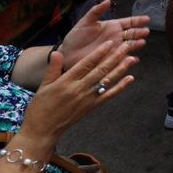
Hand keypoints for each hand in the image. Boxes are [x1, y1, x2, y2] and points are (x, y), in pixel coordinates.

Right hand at [19, 40, 139, 149]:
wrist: (42, 130)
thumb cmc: (40, 107)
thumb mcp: (43, 86)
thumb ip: (52, 68)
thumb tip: (57, 52)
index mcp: (66, 82)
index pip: (86, 63)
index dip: (99, 52)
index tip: (110, 42)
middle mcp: (79, 89)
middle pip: (100, 70)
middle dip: (115, 57)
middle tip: (126, 46)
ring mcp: (87, 99)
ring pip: (107, 81)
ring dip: (121, 69)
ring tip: (132, 59)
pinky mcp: (91, 107)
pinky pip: (108, 95)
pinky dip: (120, 87)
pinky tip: (130, 79)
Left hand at [60, 0, 150, 71]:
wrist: (67, 54)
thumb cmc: (76, 37)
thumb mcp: (85, 22)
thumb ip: (96, 11)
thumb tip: (108, 0)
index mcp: (112, 26)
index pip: (128, 22)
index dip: (138, 20)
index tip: (147, 19)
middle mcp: (116, 37)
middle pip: (132, 34)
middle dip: (140, 32)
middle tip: (146, 31)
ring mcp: (114, 48)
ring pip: (129, 45)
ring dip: (136, 44)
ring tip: (141, 43)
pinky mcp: (111, 60)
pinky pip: (122, 60)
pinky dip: (129, 60)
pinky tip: (134, 59)